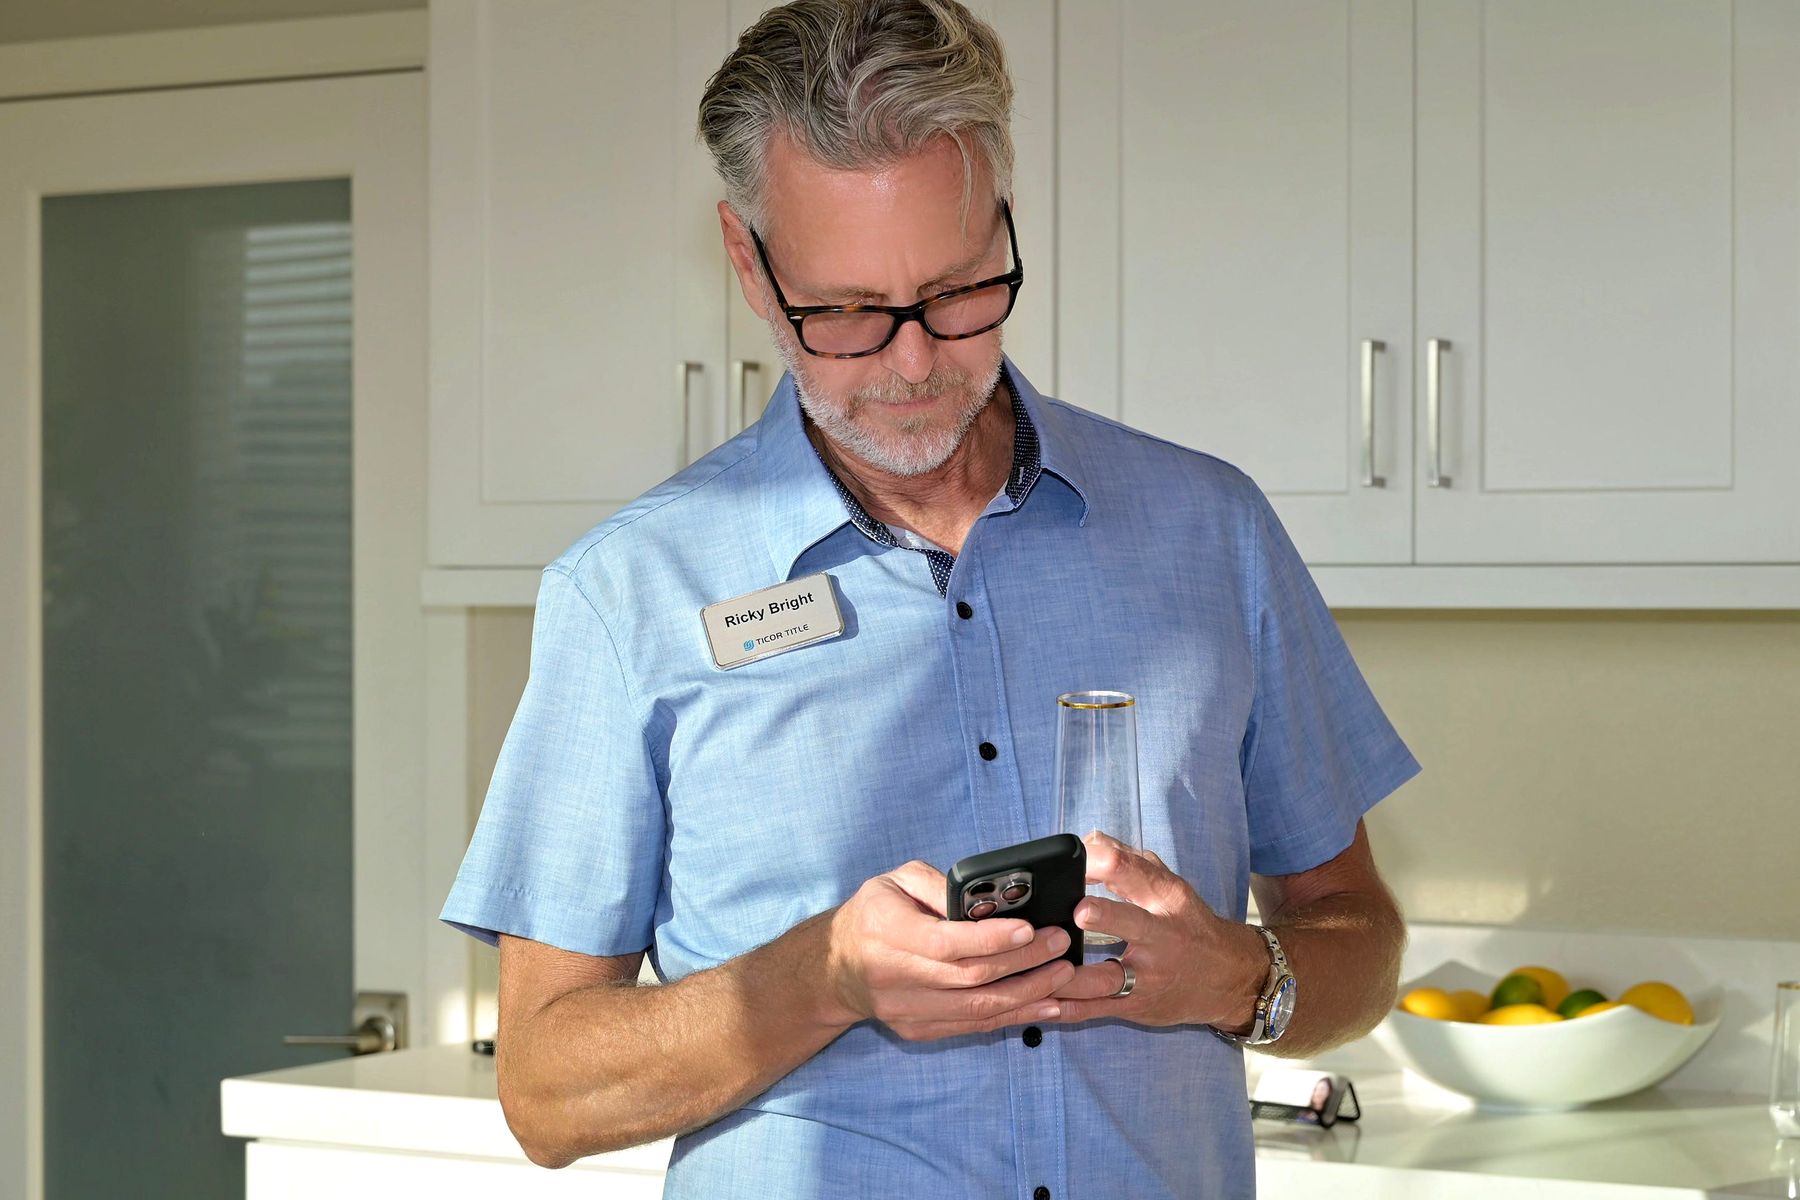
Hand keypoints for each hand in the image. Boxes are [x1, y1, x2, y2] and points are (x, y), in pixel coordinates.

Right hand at [820, 860, 1075, 1040]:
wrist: (834, 967)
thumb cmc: (874, 913)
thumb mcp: (897, 880)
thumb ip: (941, 885)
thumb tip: (992, 897)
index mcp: (886, 929)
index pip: (945, 942)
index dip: (992, 939)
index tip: (1031, 928)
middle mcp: (893, 974)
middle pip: (969, 977)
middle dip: (1023, 962)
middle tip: (1061, 943)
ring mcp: (905, 1010)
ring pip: (976, 1009)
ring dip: (1027, 993)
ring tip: (1064, 974)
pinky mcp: (917, 1030)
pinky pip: (972, 1026)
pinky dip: (1013, 1016)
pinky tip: (1046, 1003)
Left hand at [1045, 833, 1264, 1028]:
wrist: (1230, 979)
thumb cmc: (1189, 925)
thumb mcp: (1169, 886)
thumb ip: (1129, 861)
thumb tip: (1089, 840)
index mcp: (1166, 896)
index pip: (1130, 868)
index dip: (1095, 861)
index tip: (1069, 862)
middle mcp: (1160, 935)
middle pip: (1130, 922)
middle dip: (1102, 916)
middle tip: (1077, 912)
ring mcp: (1149, 976)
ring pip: (1106, 978)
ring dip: (1070, 975)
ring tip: (1041, 966)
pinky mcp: (1136, 1006)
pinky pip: (1096, 1009)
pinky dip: (1067, 1008)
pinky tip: (1044, 1001)